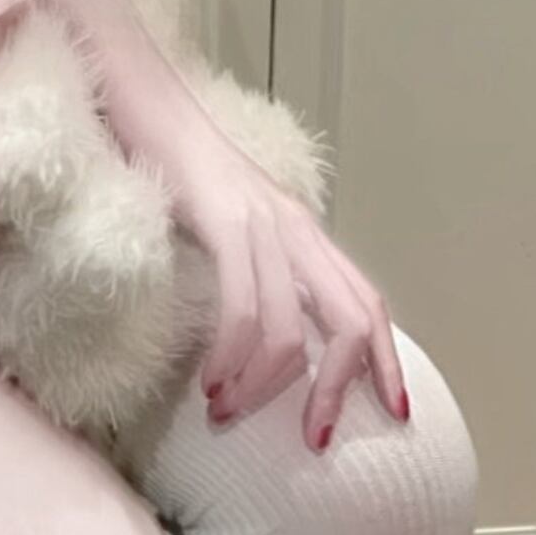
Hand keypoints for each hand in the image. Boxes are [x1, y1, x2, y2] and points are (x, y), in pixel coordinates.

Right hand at [116, 86, 410, 453]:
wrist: (141, 95)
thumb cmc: (172, 159)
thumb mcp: (228, 215)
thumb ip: (254, 259)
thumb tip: (262, 326)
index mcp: (301, 228)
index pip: (365, 299)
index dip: (386, 359)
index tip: (394, 413)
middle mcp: (293, 226)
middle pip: (349, 320)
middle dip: (338, 389)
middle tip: (313, 440)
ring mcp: (261, 221)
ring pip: (291, 326)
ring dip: (263, 386)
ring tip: (229, 412)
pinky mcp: (223, 219)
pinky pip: (242, 304)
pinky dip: (231, 354)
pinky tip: (211, 380)